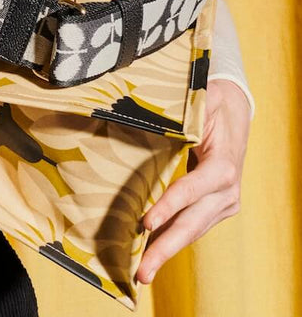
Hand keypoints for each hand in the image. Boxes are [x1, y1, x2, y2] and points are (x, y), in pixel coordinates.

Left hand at [137, 78, 249, 283]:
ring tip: (141, 273)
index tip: (146, 223)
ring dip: (165, 251)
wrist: (233, 111)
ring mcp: (224, 203)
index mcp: (223, 166)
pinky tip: (149, 253)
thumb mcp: (200, 101)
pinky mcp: (216, 208)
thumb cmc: (210, 104)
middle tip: (141, 273)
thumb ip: (181, 113)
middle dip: (164, 249)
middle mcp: (227, 191)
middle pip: (191, 224)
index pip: (191, 190)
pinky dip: (170, 240)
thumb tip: (149, 113)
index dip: (168, 206)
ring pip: (191, 231)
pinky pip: (191, 226)